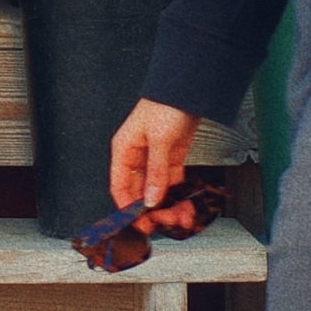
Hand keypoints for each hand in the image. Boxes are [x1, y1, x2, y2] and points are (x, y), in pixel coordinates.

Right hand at [110, 98, 201, 233]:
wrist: (189, 86)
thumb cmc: (166, 101)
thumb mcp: (159, 139)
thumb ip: (155, 172)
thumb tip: (150, 199)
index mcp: (124, 150)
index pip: (120, 187)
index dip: (129, 209)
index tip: (142, 224)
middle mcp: (138, 155)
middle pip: (140, 192)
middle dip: (154, 209)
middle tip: (168, 221)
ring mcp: (155, 156)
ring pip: (158, 189)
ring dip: (169, 205)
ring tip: (182, 216)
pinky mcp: (172, 155)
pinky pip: (172, 181)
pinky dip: (179, 194)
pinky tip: (185, 204)